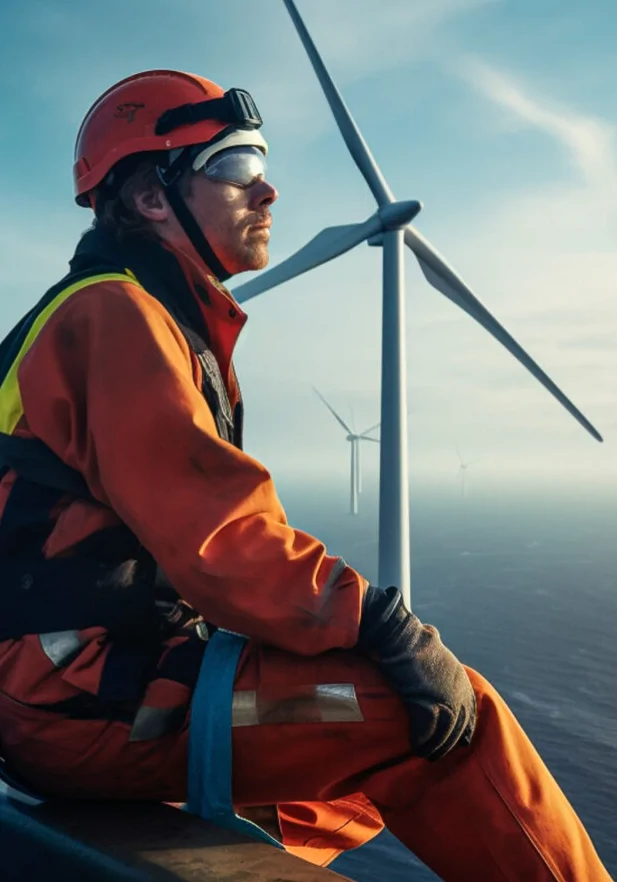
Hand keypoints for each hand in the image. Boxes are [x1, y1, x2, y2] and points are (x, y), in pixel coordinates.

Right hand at [357, 585, 475, 760]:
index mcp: (461, 679)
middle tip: (437, 754)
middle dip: (448, 743)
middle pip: (458, 726)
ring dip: (434, 746)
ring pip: (444, 732)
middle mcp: (459, 691)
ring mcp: (446, 699)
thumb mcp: (431, 642)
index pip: (468, 711)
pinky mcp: (428, 704)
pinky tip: (415, 746)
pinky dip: (421, 741)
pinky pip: (426, 731)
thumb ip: (436, 649)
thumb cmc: (409, 637)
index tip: (457, 741)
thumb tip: (432, 635)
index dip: (462, 728)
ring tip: (425, 754)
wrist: (399, 636)